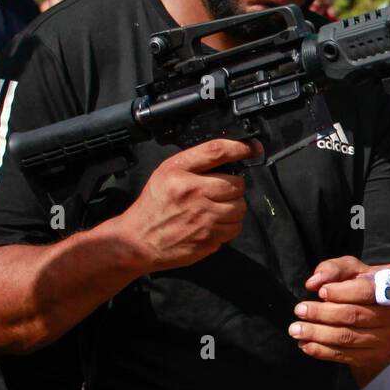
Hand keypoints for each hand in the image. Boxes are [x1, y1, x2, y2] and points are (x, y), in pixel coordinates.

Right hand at [116, 138, 255, 271]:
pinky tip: (214, 223)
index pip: (217, 152)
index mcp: (179, 173)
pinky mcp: (208, 239)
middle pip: (237, 184)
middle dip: (234, 188)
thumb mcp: (166, 173)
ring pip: (240, 208)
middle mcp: (193, 194)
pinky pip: (234, 229)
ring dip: (234, 208)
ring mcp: (202, 219)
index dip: (240, 147)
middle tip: (221, 192)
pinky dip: (229, 226)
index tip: (251, 148)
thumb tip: (229, 154)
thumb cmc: (154, 205)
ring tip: (217, 208)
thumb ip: (195, 162)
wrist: (138, 241)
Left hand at [292, 256, 389, 367]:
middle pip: (353, 316)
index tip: (320, 292)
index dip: (341, 292)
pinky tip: (305, 344)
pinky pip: (345, 355)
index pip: (366, 291)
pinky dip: (322, 351)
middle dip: (322, 313)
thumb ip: (334, 269)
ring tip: (296, 329)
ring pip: (347, 337)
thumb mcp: (354, 269)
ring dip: (317, 334)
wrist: (389, 311)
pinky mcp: (374, 356)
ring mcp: (385, 339)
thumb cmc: (366, 285)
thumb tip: (313, 282)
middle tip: (299, 310)